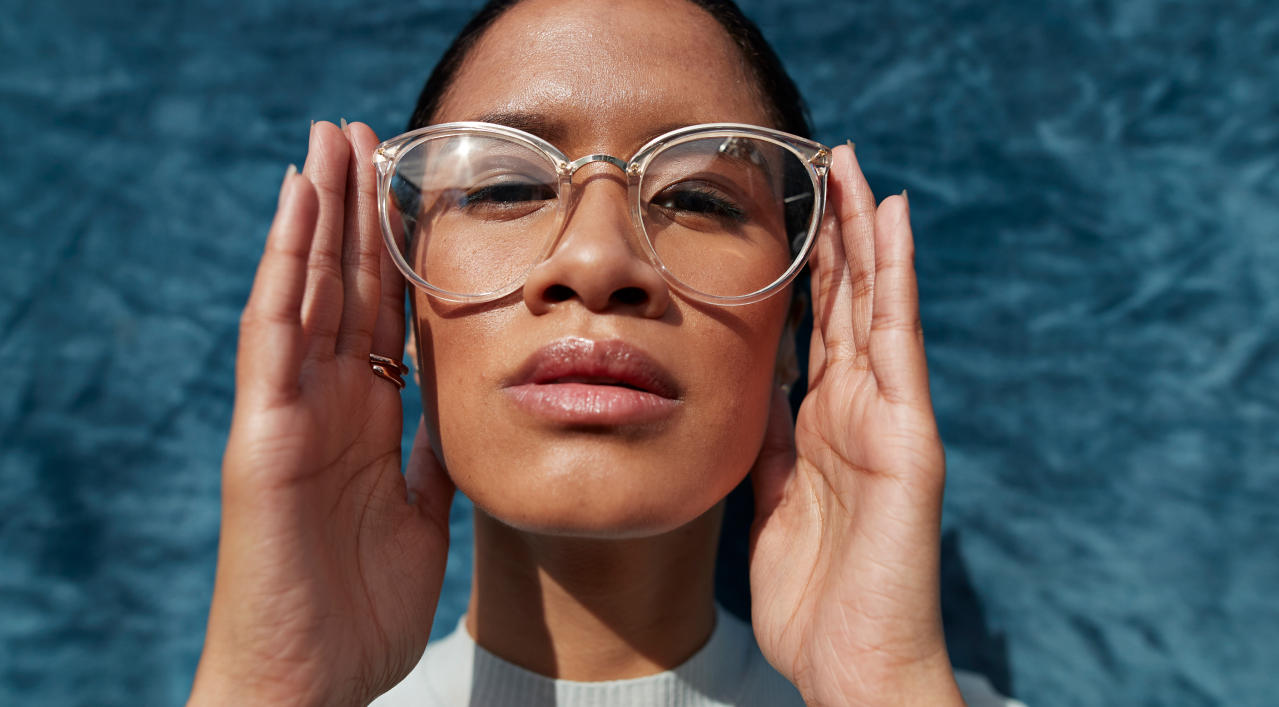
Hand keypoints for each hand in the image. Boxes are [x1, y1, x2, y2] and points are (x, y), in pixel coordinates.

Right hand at [187, 122, 454, 706]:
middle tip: (365, 134)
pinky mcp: (264, 433)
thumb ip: (431, 456)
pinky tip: (299, 205)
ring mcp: (291, 411)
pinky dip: (285, 265)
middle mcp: (327, 403)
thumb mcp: (420, 514)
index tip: (413, 190)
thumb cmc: (358, 611)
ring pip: (306, 290)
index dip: (396, 252)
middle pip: (344, 286)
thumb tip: (458, 411)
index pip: (383, 315)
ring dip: (319, 213)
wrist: (310, 683)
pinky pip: (274, 333)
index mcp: (367, 420)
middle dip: (356, 211)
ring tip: (330, 141)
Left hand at [749, 145, 963, 705]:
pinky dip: (894, 278)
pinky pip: (897, 341)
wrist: (851, 664)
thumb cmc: (813, 599)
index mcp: (821, 426)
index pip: (816, 329)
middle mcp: (858, 410)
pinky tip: (891, 221)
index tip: (793, 211)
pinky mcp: (909, 436)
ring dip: (865, 233)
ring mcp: (887, 418)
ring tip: (857, 166)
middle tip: (828, 159)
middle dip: (838, 232)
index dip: (807, 269)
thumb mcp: (768, 503)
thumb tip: (752, 390)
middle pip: (847, 302)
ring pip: (875, 305)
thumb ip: (764, 445)